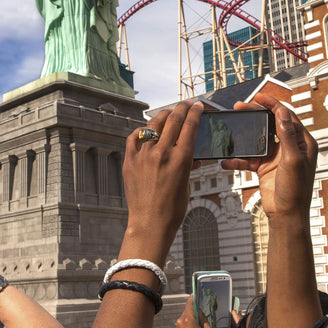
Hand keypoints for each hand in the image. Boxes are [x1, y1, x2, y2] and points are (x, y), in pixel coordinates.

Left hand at [122, 101, 202, 259]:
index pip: (189, 126)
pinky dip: (141, 131)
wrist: (150, 223)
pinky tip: (146, 131)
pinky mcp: (129, 162)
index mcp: (180, 159)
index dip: (195, 112)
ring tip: (168, 114)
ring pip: (153, 125)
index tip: (197, 105)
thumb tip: (189, 151)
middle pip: (172, 120)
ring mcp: (143, 157)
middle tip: (185, 104)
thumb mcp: (187, 183)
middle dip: (181, 108)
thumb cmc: (172, 209)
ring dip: (163, 116)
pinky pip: (134, 138)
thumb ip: (187, 163)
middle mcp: (161, 154)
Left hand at [176, 296, 212, 327]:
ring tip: (205, 320)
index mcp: (188, 318)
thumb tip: (201, 313)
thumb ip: (204, 318)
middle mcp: (181, 320)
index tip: (197, 291)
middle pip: (189, 309)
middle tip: (206, 307)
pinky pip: (186, 321)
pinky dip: (192, 321)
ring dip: (195, 316)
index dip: (194, 297)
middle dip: (197, 308)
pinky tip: (200, 326)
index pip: (190, 303)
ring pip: (188, 315)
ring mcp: (179, 325)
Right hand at [221, 96, 317, 226]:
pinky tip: (228, 160)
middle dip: (255, 115)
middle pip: (271, 124)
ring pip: (258, 139)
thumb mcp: (292, 161)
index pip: (287, 117)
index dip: (273, 105)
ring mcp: (277, 157)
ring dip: (245, 136)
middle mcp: (290, 147)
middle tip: (240, 107)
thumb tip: (282, 113)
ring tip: (232, 127)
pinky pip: (249, 158)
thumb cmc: (296, 191)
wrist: (286, 216)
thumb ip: (287, 136)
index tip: (259, 97)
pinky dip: (238, 158)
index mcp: (303, 142)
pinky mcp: (265, 167)